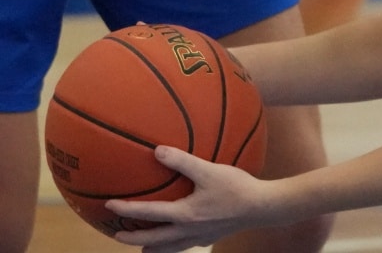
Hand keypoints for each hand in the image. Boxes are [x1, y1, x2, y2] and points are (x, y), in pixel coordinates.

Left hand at [108, 146, 272, 251]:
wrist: (260, 208)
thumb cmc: (236, 188)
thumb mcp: (209, 171)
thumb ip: (182, 161)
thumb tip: (157, 150)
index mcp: (183, 215)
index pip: (147, 214)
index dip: (126, 210)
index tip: (108, 206)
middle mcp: (186, 231)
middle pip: (152, 241)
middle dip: (132, 239)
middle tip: (116, 234)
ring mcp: (198, 238)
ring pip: (167, 249)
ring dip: (151, 246)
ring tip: (143, 245)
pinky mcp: (209, 238)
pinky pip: (184, 246)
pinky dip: (172, 245)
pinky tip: (178, 237)